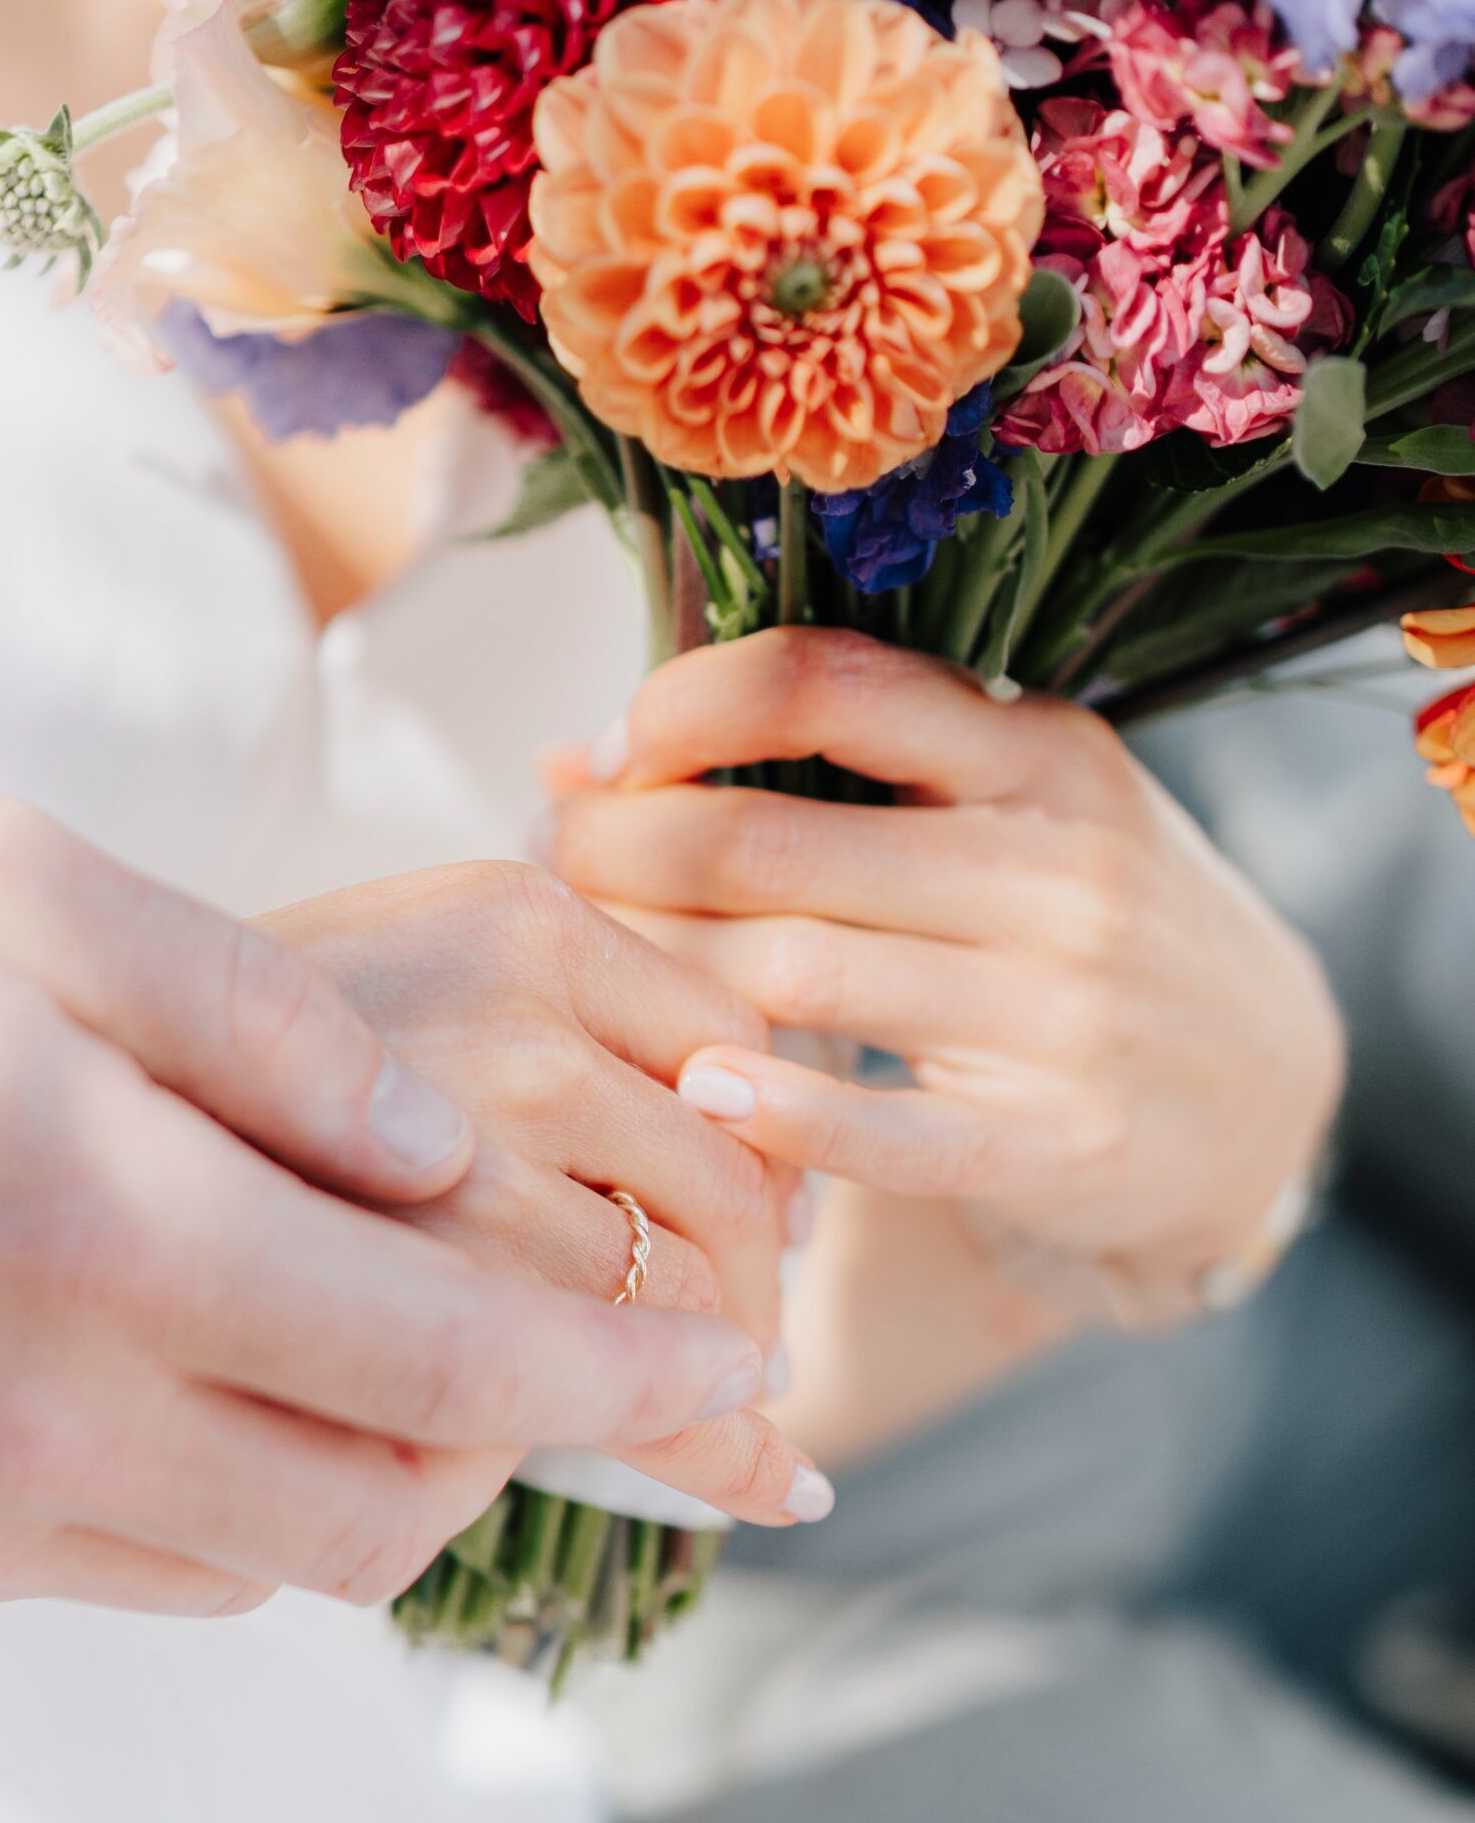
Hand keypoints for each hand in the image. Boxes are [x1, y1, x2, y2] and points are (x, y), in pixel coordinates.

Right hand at [0, 783, 770, 1614]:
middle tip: (580, 1343)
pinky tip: (216, 1369)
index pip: (446, 1356)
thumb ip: (269, 1026)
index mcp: (93, 1223)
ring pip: (269, 1562)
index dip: (622, 1373)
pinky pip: (135, 1568)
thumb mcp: (23, 893)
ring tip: (404, 1340)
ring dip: (383, 1471)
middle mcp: (32, 1411)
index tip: (736, 1367)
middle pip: (385, 1507)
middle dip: (522, 1442)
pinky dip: (234, 1494)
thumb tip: (447, 1152)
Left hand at [544, 633, 1345, 1290]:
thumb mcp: (999, 813)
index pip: (827, 682)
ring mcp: (1065, 1008)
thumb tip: (570, 761)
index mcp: (1043, 753)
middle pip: (777, 841)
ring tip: (594, 968)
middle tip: (558, 860)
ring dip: (663, 969)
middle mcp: (1060, 867)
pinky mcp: (1056, 1139)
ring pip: (798, 974)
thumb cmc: (1083, 928)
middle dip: (628, 845)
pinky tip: (696, 1090)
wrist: (1263, 1092)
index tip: (609, 751)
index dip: (683, 705)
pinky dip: (779, 1111)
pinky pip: (885, 1126)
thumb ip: (819, 771)